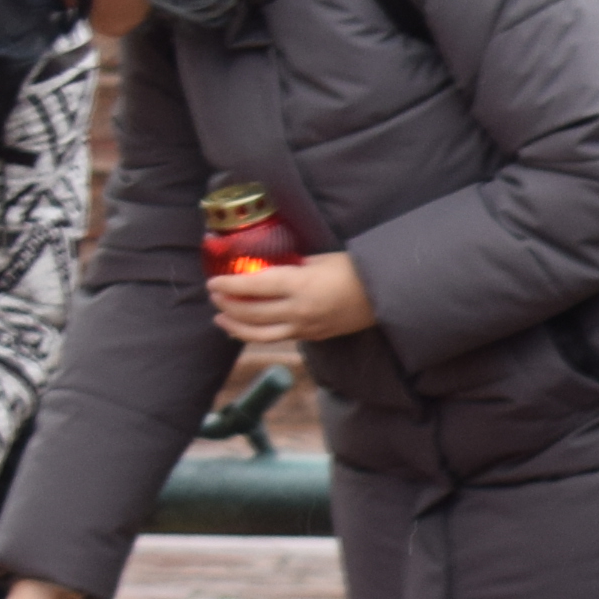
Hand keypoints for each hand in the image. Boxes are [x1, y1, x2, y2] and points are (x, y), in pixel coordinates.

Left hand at [204, 250, 373, 346]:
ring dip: (236, 326)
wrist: (384, 297)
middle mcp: (298, 310)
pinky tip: (245, 328)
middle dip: (227, 304)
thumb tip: (267, 268)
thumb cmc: (354, 271)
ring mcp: (305, 327)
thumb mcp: (318, 260)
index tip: (213, 282)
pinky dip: (256, 334)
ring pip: (260, 333)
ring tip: (220, 318)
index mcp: (299, 285)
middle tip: (214, 296)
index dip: (230, 285)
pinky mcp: (312, 337)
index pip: (254, 286)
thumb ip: (291, 266)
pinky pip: (277, 338)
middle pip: (252, 312)